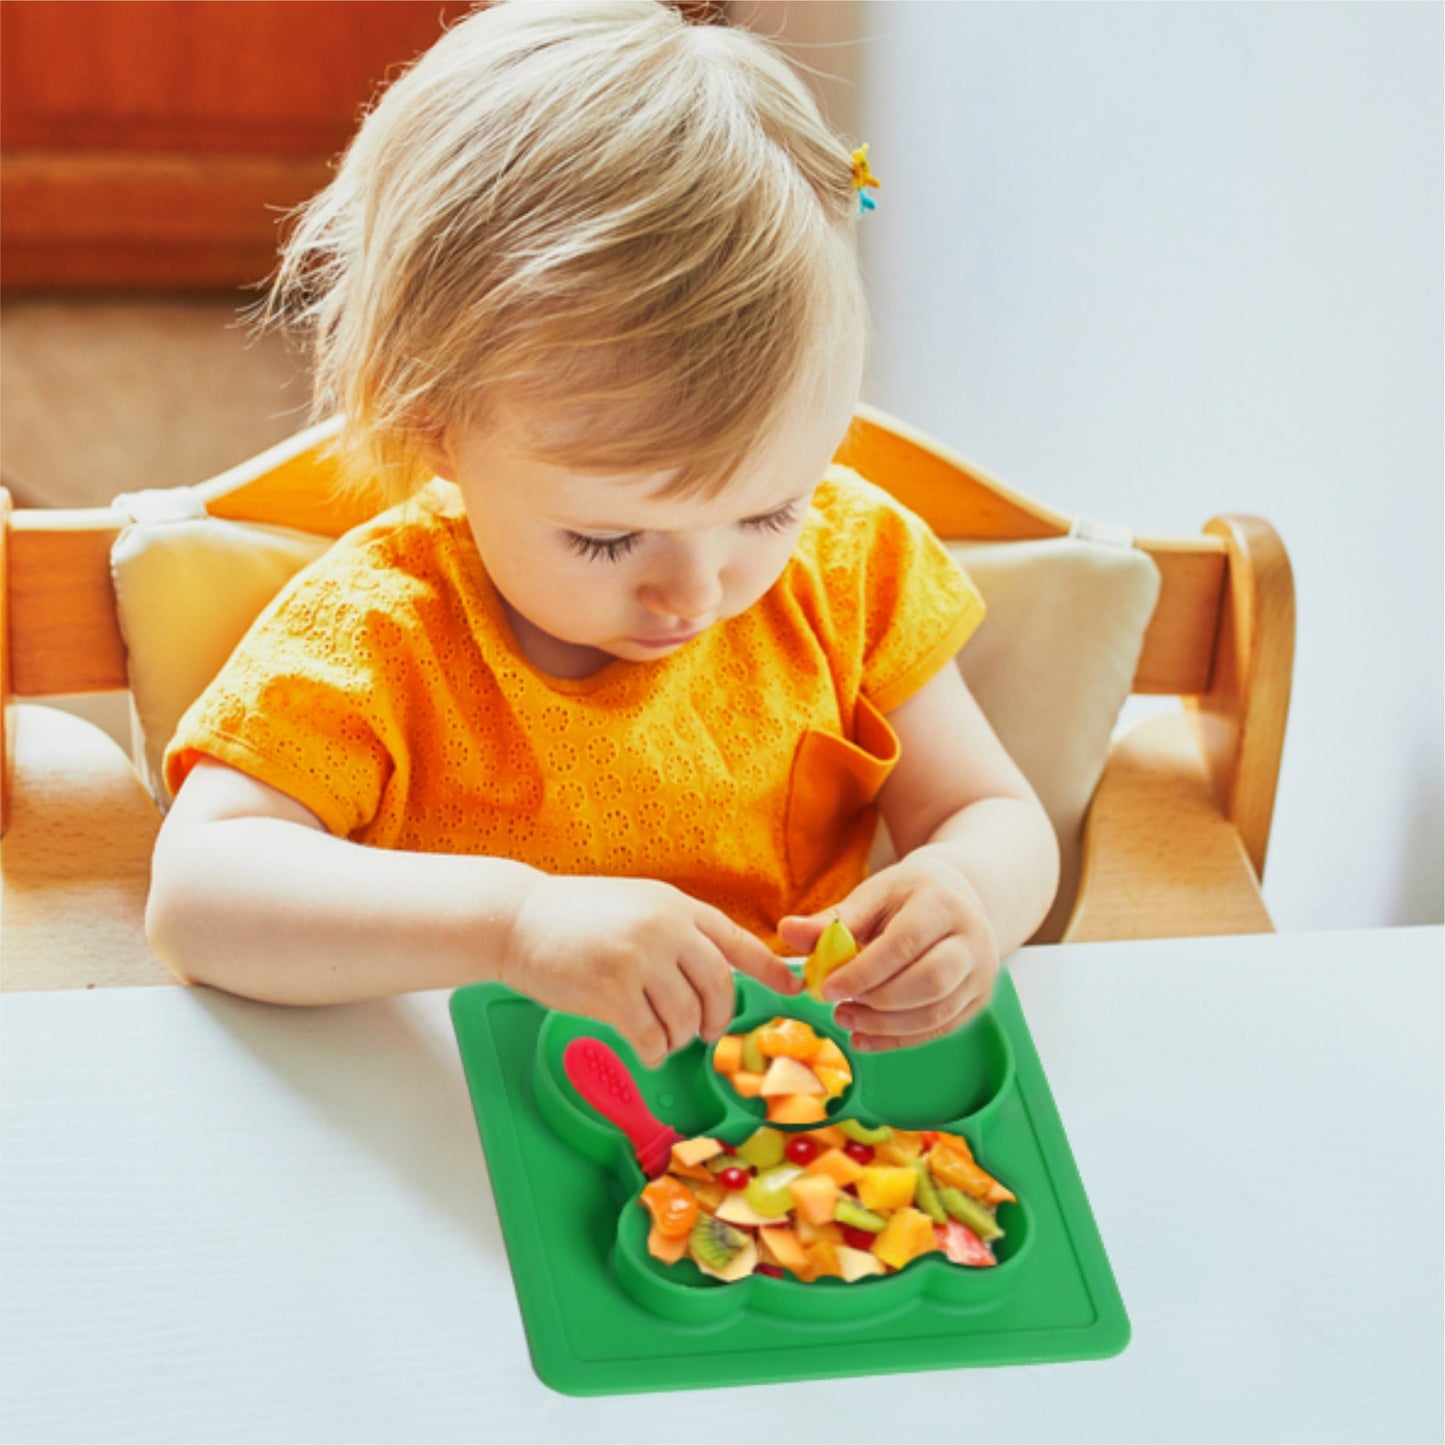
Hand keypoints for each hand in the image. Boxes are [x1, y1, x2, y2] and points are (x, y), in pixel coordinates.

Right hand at [507, 875, 801, 1067]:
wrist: (518, 920)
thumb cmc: (577, 918)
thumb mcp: (638, 906)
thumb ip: (677, 931)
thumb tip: (718, 971)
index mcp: (675, 905)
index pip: (735, 940)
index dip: (769, 968)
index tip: (794, 987)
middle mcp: (664, 928)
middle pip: (718, 986)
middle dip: (717, 1018)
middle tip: (705, 1032)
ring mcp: (638, 959)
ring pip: (686, 1017)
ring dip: (679, 1037)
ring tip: (662, 1036)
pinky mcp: (611, 991)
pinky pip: (651, 1037)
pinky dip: (653, 1051)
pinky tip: (643, 1047)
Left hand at [778, 849, 998, 1051]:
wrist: (957, 897)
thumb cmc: (906, 897)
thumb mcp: (872, 896)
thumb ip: (833, 920)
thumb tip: (787, 930)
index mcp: (941, 904)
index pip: (904, 943)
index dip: (864, 971)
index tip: (827, 989)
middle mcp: (971, 940)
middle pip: (931, 981)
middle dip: (879, 1001)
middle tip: (838, 1008)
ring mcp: (980, 974)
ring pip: (937, 1012)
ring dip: (886, 1026)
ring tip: (846, 1020)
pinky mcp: (976, 1000)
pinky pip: (939, 1030)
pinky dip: (899, 1040)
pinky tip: (864, 1039)